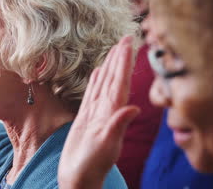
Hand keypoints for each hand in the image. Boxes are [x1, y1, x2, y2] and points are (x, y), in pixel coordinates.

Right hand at [58, 36, 139, 188]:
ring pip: (105, 84)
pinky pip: (92, 94)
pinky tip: (98, 72)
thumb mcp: (106, 146)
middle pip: (115, 79)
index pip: (121, 83)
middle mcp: (106, 111)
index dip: (125, 63)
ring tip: (114, 50)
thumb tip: (134, 108)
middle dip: (120, 59)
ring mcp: (96, 114)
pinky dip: (96, 82)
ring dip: (111, 66)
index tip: (129, 44)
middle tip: (126, 38)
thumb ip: (118, 126)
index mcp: (112, 114)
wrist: (78, 178)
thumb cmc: (91, 166)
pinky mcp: (86, 118)